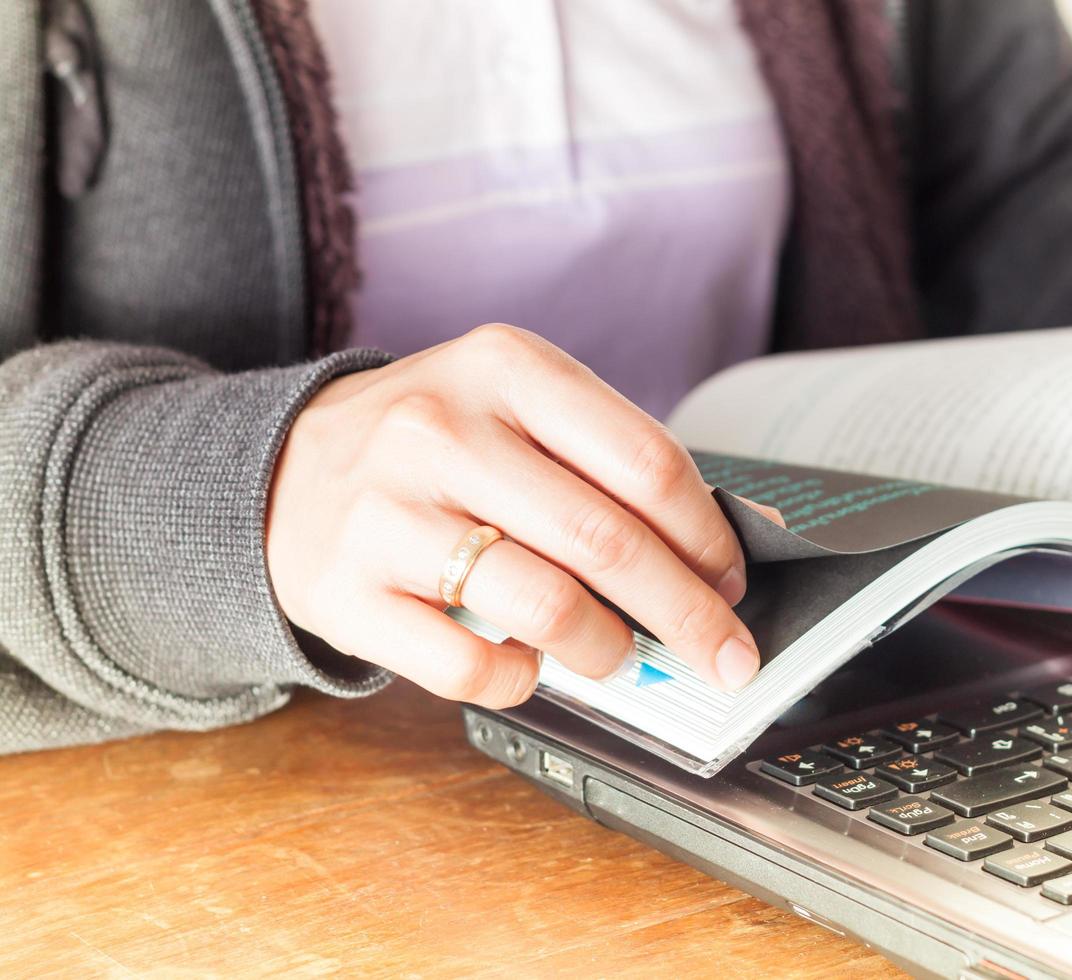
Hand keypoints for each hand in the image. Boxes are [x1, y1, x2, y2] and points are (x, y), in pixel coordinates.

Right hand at [265, 324, 765, 709]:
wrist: (276, 471)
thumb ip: (610, 462)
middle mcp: (443, 430)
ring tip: (619, 656)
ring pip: (547, 606)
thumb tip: (733, 540)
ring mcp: (389, 512)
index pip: (646, 461)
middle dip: (688, 615)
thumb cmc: (431, 447)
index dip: (707, 536)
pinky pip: (468, 665)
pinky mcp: (348, 592)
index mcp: (504, 367)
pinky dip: (521, 680)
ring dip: (608, 650)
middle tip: (722, 653)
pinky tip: (529, 665)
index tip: (731, 579)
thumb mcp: (515, 409)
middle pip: (609, 542)